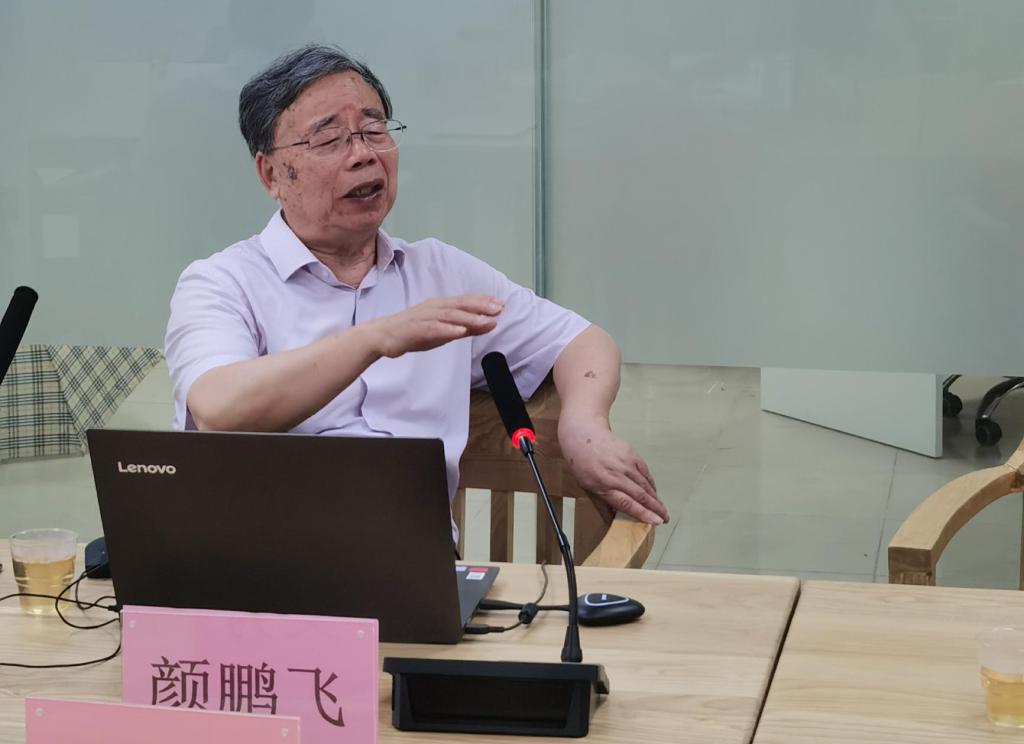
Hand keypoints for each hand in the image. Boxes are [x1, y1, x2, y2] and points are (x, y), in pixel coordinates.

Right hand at [370, 294, 502, 357]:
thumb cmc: (413, 332)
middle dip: (480, 306)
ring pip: (449, 315)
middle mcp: (434, 308)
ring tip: (485, 321)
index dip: (483, 301)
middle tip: (498, 308)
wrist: (382, 336)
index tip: (501, 303)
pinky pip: (433, 328)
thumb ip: (466, 328)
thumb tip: (490, 324)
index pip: (465, 301)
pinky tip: (459, 332)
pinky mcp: (415, 329)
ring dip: (468, 318)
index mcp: (441, 306)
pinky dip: (447, 330)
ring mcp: (424, 317)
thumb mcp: (444, 331)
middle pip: (460, 305)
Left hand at [558, 415, 667, 524]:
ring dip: (656, 498)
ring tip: (663, 510)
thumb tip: (614, 522)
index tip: (655, 521)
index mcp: (603, 485)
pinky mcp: (632, 454)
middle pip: (640, 495)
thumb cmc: (581, 464)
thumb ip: (602, 505)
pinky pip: (645, 472)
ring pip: (645, 484)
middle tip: (665, 519)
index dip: (643, 513)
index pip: (626, 503)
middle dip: (655, 509)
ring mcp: (625, 463)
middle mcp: (616, 475)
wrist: (583, 435)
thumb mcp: (586, 487)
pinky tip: (655, 493)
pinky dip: (652, 484)